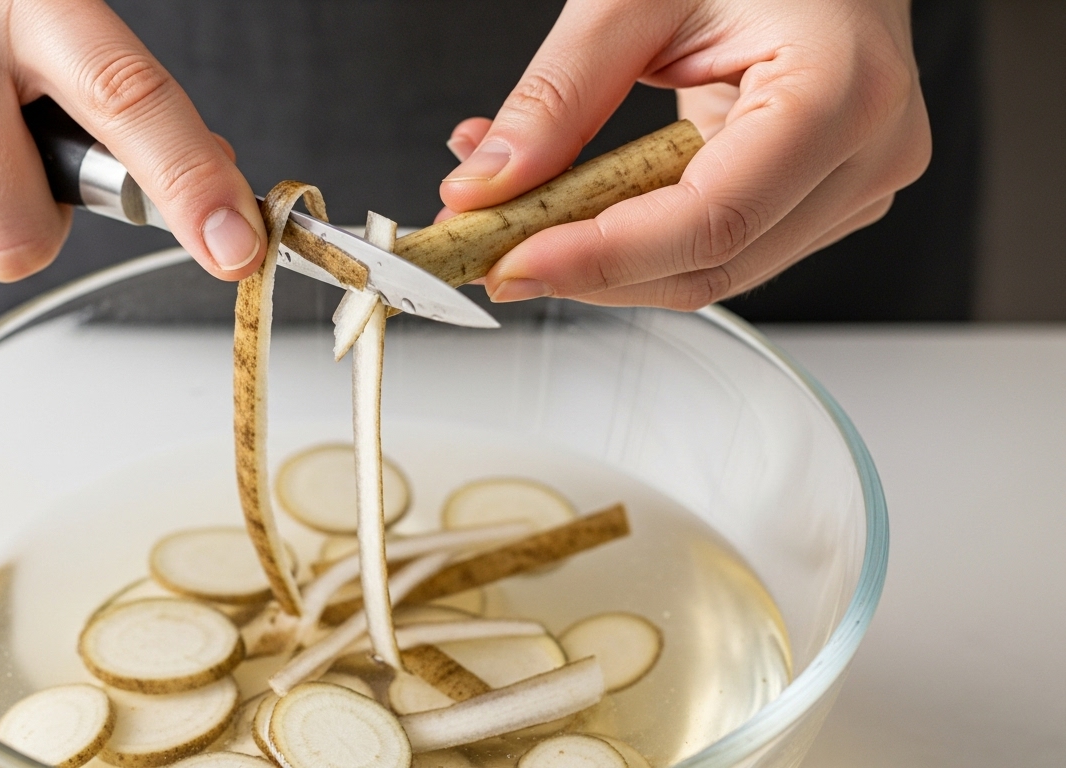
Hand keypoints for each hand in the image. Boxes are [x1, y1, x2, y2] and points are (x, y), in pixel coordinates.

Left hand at [439, 0, 930, 308]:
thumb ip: (558, 97)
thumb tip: (488, 186)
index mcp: (842, 91)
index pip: (710, 220)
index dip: (600, 257)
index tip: (511, 262)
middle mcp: (867, 154)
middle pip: (707, 264)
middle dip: (586, 269)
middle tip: (489, 250)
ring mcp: (853, 185)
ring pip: (708, 270)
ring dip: (600, 258)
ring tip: (520, 210)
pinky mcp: (823, 199)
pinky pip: (716, 246)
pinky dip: (633, 238)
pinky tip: (578, 202)